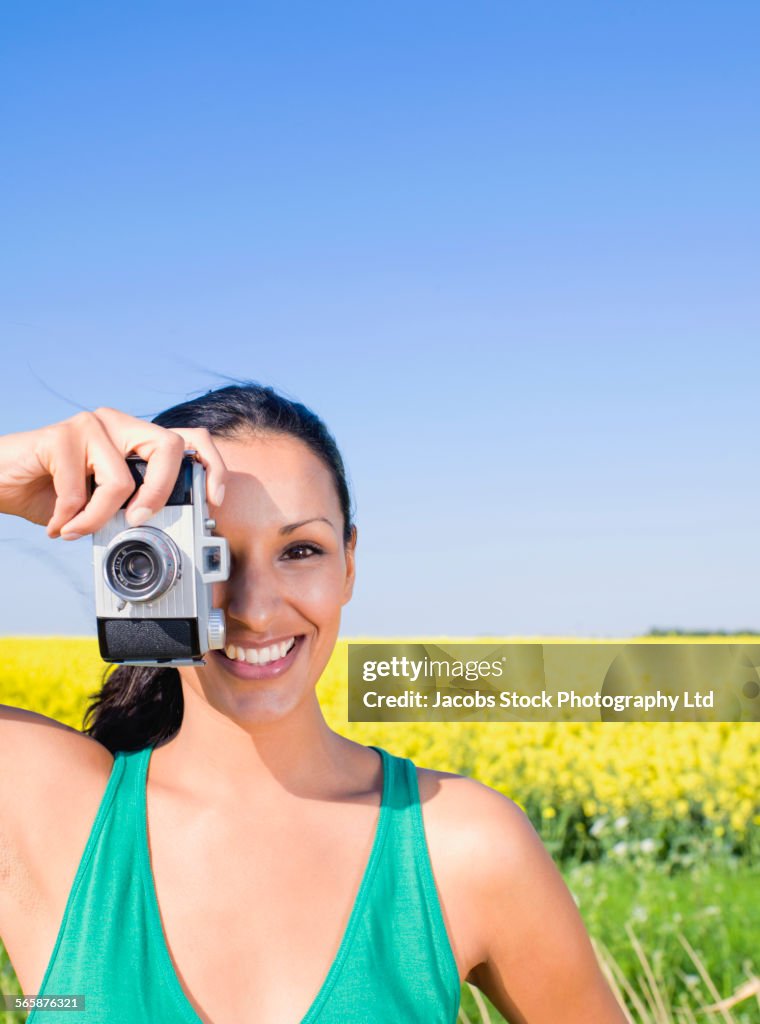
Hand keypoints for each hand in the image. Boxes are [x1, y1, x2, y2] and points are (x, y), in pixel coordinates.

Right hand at [0, 407, 227, 538]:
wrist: (0, 483)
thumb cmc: (52, 492)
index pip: (190, 438)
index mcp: (135, 438)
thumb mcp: (105, 505)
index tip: (214, 499)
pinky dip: (69, 518)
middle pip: (168, 447)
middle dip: (160, 493)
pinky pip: (80, 490)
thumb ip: (135, 506)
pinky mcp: (60, 435)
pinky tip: (58, 523)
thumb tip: (170, 529)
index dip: (212, 466)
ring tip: (76, 528)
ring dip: (97, 518)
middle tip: (138, 520)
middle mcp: (118, 423)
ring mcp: (90, 425)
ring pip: (121, 481)